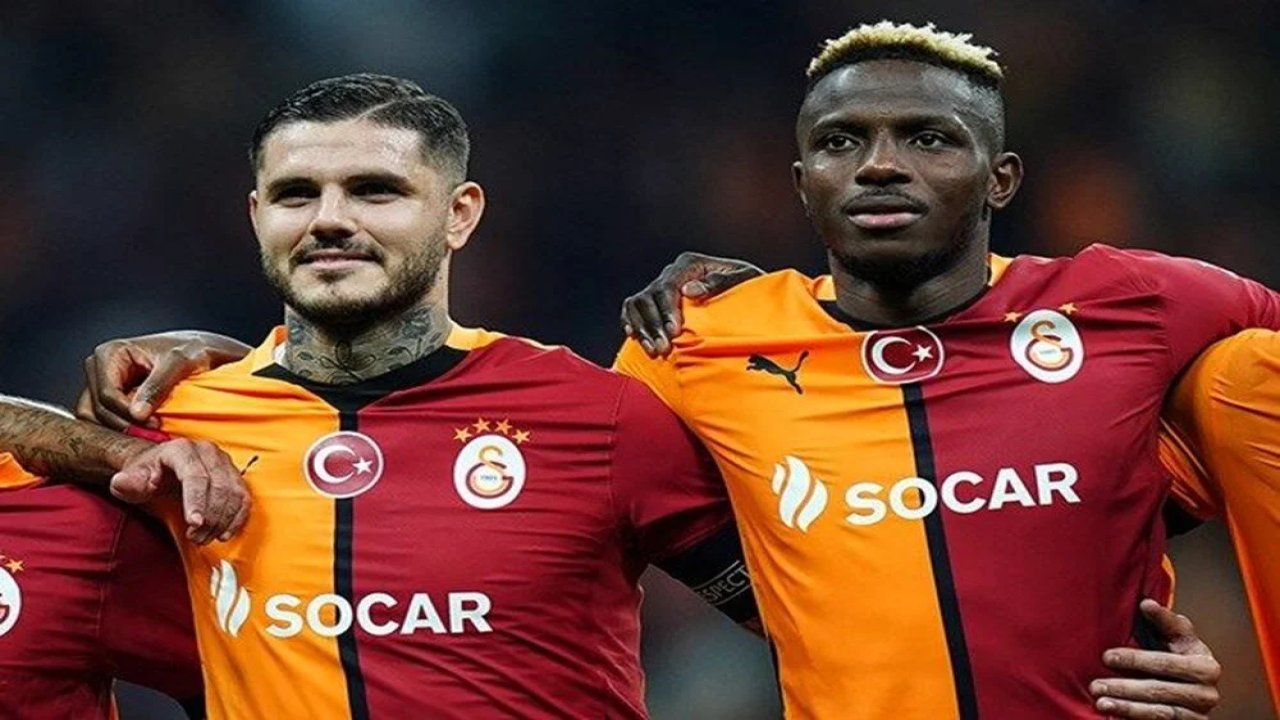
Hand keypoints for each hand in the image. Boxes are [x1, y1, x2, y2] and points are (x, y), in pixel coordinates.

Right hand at [78, 331, 250, 430]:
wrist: (198, 350)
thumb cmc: (190, 350)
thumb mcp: (179, 363)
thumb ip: (157, 386)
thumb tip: (137, 414)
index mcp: (109, 353)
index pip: (107, 395)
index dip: (129, 414)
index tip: (155, 423)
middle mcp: (98, 368)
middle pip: (99, 409)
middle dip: (127, 424)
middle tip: (156, 432)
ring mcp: (101, 384)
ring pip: (99, 418)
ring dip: (125, 429)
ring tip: (153, 433)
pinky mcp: (109, 398)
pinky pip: (107, 421)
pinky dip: (125, 428)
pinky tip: (148, 431)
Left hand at [111, 438, 250, 544]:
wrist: (160, 467)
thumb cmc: (146, 475)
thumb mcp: (130, 478)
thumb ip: (127, 482)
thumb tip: (122, 481)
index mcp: (181, 449)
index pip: (195, 475)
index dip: (197, 501)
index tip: (194, 523)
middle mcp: (207, 451)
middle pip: (219, 486)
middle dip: (209, 518)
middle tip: (196, 537)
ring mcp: (224, 462)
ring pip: (234, 493)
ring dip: (222, 521)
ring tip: (205, 537)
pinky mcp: (234, 475)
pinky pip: (244, 498)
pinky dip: (237, 518)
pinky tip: (224, 533)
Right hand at [620, 252, 762, 356]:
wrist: (751, 293)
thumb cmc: (750, 286)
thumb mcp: (743, 279)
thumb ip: (718, 282)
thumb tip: (689, 290)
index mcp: (690, 264)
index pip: (669, 286)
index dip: (667, 310)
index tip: (674, 332)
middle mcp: (672, 272)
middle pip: (650, 296)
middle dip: (654, 325)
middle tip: (663, 349)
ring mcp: (662, 286)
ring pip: (638, 304)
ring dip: (642, 328)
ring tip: (653, 351)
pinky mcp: (657, 301)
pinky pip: (634, 309)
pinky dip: (631, 322)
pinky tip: (634, 337)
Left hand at [1090, 599, 1220, 718]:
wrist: (1192, 692)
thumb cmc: (1177, 657)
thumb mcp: (1177, 639)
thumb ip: (1164, 622)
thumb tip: (1146, 602)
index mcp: (1205, 665)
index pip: (1164, 662)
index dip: (1135, 659)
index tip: (1106, 656)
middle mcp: (1208, 693)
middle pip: (1159, 690)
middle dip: (1124, 687)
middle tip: (1095, 685)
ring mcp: (1200, 715)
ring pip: (1159, 712)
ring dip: (1127, 707)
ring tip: (1100, 702)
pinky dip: (1136, 719)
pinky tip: (1115, 716)